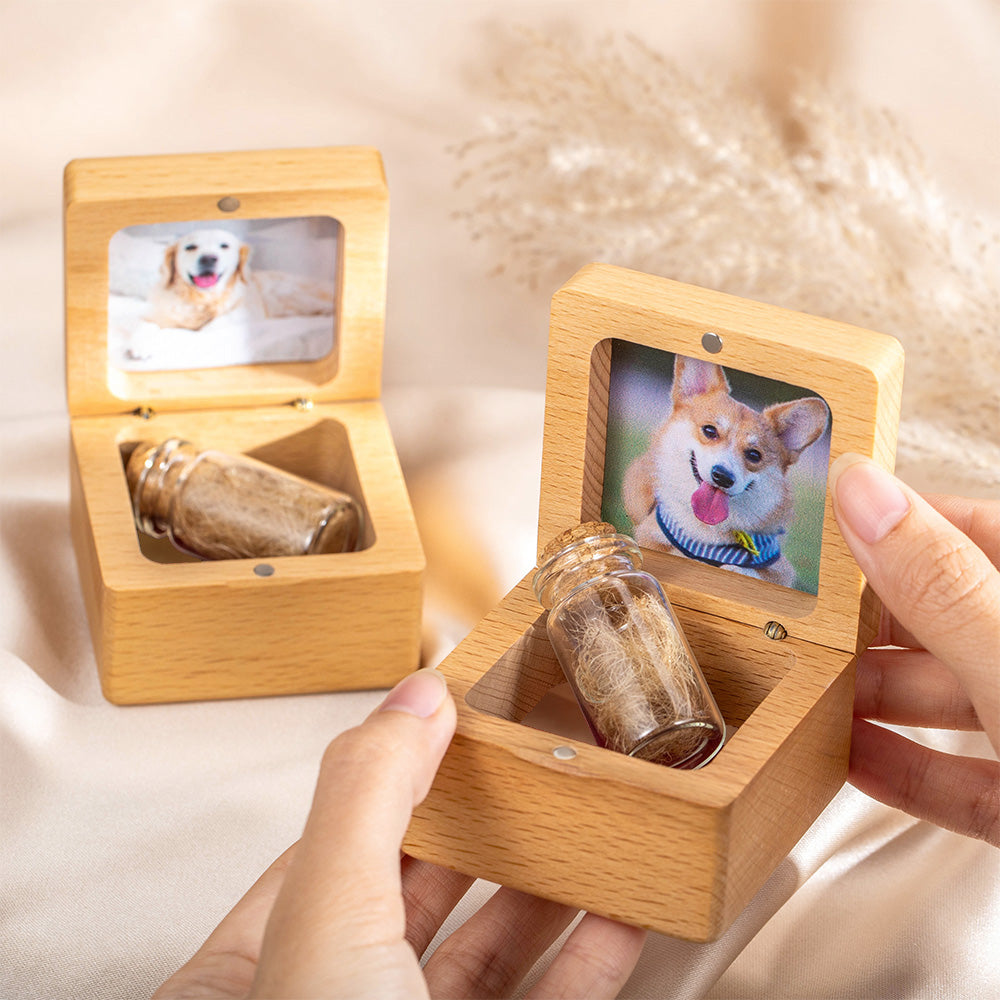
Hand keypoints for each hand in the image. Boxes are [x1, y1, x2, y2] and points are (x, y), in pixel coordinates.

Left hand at [155, 668, 645, 998]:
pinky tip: (629, 911)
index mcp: (254, 980)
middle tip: (541, 762)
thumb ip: (367, 797)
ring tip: (599, 819)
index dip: (398, 776)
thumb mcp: (328, 925)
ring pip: (492, 951)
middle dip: (489, 822)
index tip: (456, 726)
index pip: (334, 843)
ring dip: (553, 886)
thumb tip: (412, 695)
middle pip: (421, 890)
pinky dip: (595, 954)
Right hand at [830, 454, 999, 845]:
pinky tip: (852, 760)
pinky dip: (906, 770)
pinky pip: (964, 778)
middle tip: (798, 620)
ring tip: (810, 691)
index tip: (820, 528)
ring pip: (953, 698)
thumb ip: (943, 585)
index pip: (969, 527)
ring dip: (876, 698)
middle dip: (868, 620)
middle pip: (949, 615)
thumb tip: (866, 494)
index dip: (890, 522)